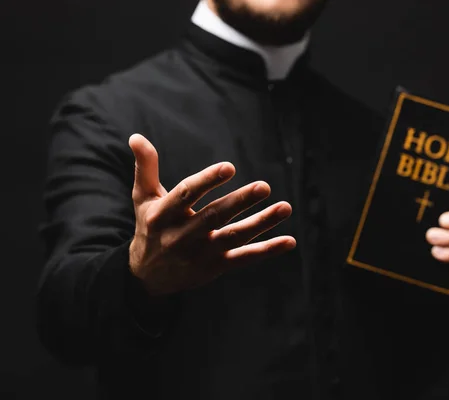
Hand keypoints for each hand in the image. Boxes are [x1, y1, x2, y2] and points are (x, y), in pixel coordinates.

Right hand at [128, 134, 295, 295]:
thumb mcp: (143, 199)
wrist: (147, 277)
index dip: (207, 181)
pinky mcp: (216, 267)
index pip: (186, 195)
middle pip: (214, 217)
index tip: (229, 167)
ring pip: (234, 237)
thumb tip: (136, 137)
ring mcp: (201, 253)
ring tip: (285, 207)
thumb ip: (145, 168)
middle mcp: (182, 236)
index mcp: (163, 215)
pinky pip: (244, 259)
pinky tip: (289, 240)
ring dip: (261, 223)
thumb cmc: (150, 228)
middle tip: (264, 186)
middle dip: (240, 202)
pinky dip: (267, 250)